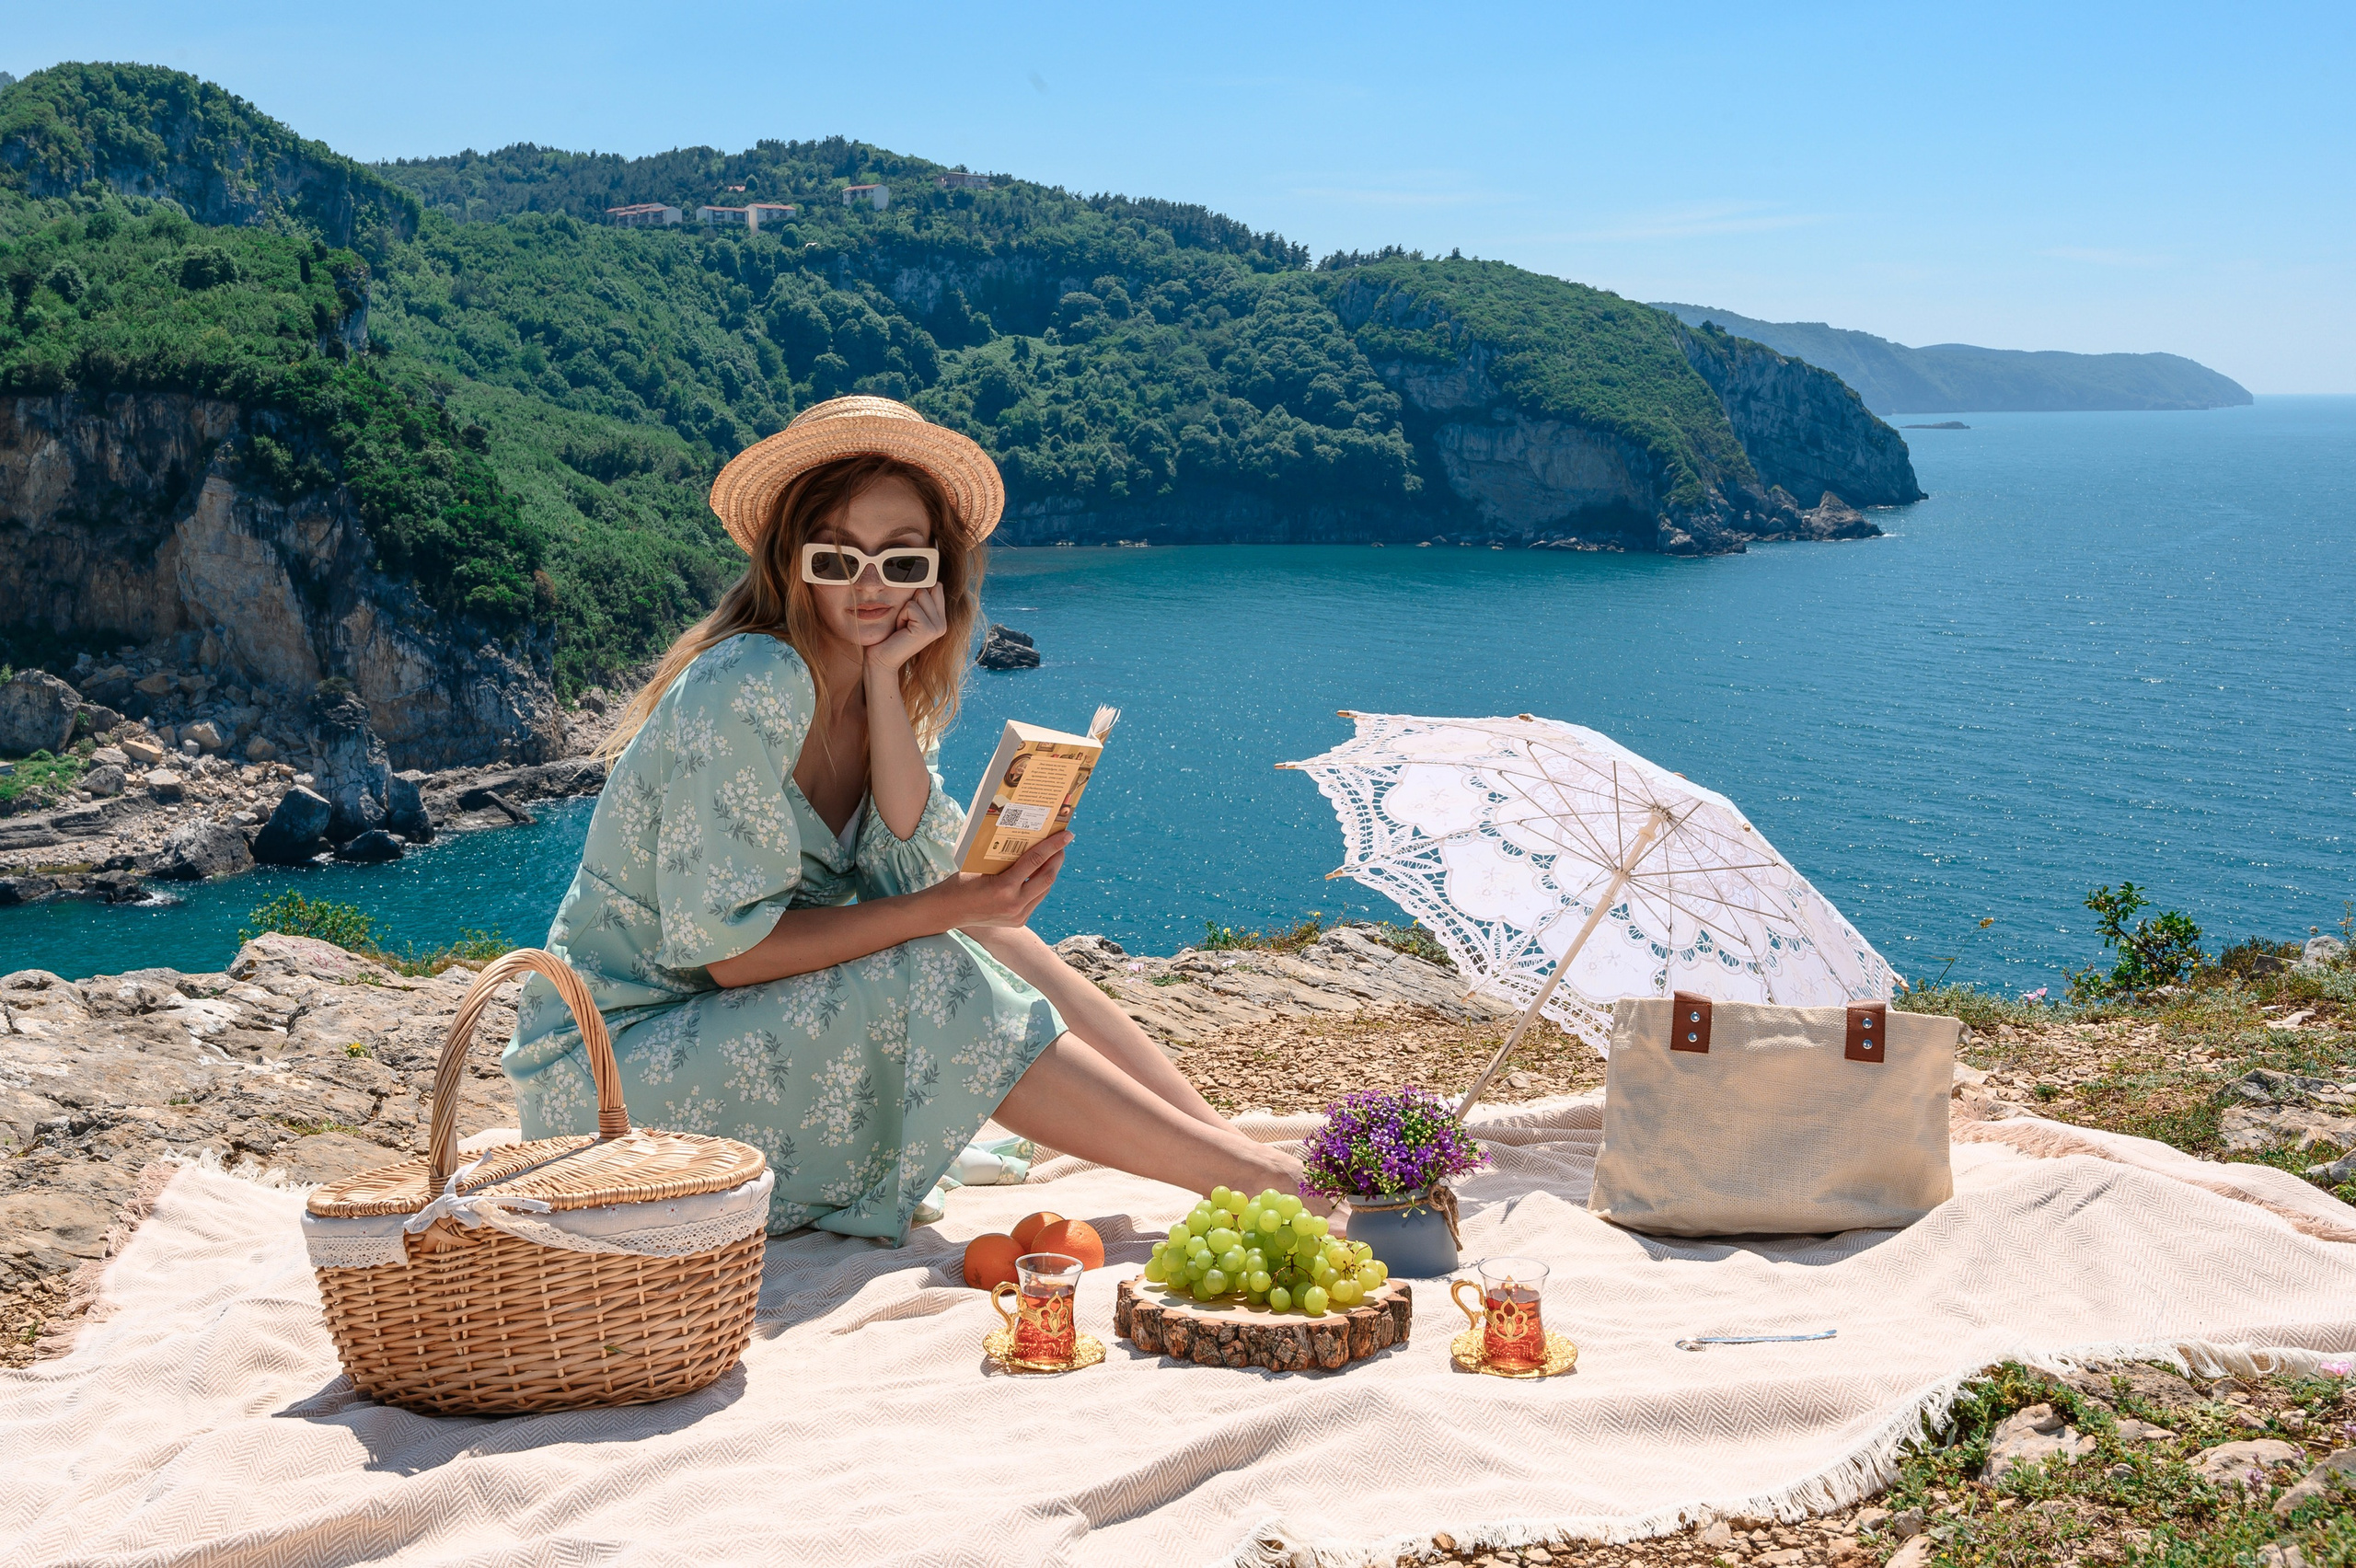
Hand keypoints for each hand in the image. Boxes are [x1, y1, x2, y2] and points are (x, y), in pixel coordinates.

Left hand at [866, 585, 946, 674]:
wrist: (881, 659)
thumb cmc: (890, 634)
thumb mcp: (908, 612)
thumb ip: (920, 598)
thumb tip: (925, 575)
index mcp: (941, 618)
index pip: (935, 586)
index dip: (916, 595)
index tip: (909, 614)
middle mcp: (943, 623)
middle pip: (927, 588)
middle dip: (909, 601)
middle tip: (904, 622)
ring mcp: (938, 627)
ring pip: (920, 595)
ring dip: (904, 608)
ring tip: (902, 626)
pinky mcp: (928, 630)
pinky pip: (911, 606)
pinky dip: (901, 616)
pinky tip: (901, 630)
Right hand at [938, 832, 1070, 928]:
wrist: (948, 911)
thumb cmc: (962, 882)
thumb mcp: (982, 866)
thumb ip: (1004, 859)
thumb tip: (1027, 842)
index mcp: (1003, 887)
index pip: (1035, 861)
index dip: (1053, 845)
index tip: (1067, 834)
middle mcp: (1014, 904)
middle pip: (1047, 877)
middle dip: (1057, 858)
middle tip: (1062, 844)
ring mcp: (1018, 915)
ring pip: (1044, 889)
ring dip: (1051, 872)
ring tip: (1054, 856)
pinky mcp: (1018, 921)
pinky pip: (1036, 899)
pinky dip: (1040, 884)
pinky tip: (1040, 873)